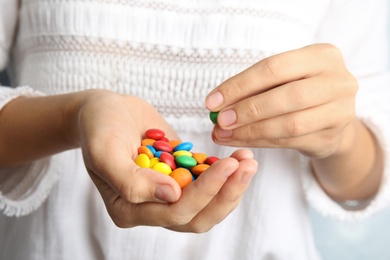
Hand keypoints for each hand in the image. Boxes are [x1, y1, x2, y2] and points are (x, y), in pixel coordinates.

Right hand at [75, 90, 257, 230]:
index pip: (174, 214)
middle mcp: (151, 208)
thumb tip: (172, 196)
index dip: (203, 193)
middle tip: (247, 166)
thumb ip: (131, 181)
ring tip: (248, 160)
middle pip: (197, 216)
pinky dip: (225, 173)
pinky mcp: (180, 176)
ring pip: (207, 204)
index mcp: (129, 210)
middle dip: (225, 194)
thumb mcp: (104, 150)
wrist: (106, 110)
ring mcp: (168, 193)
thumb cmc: (99, 126)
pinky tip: (240, 156)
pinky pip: (207, 182)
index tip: (226, 165)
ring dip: (231, 185)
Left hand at [205, 44, 357, 158]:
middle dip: (247, 110)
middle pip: (287, 96)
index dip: (240, 85)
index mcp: (323, 56)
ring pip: (290, 124)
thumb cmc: (298, 90)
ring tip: (223, 134)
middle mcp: (338, 81)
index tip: (211, 101)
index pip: (274, 67)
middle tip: (218, 121)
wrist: (331, 117)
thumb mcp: (283, 78)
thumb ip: (255, 87)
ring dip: (250, 131)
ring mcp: (340, 111)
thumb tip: (215, 104)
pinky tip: (239, 140)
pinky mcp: (333, 137)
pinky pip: (290, 142)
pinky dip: (260, 142)